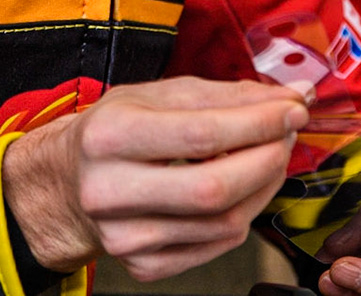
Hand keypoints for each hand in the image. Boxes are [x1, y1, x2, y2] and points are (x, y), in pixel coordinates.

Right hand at [3, 76, 308, 281]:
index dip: (260, 122)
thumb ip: (226, 95)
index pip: (202, 133)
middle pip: (215, 188)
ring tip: (267, 155)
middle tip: (287, 133)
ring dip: (264, 185)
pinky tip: (241, 187)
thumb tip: (292, 95)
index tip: (294, 108)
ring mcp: (127, 237)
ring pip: (225, 223)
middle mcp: (111, 191)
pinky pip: (218, 245)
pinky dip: (244, 213)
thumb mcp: (157, 95)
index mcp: (110, 135)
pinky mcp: (144, 265)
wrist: (66, 183)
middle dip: (269, 158)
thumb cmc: (115, 131)